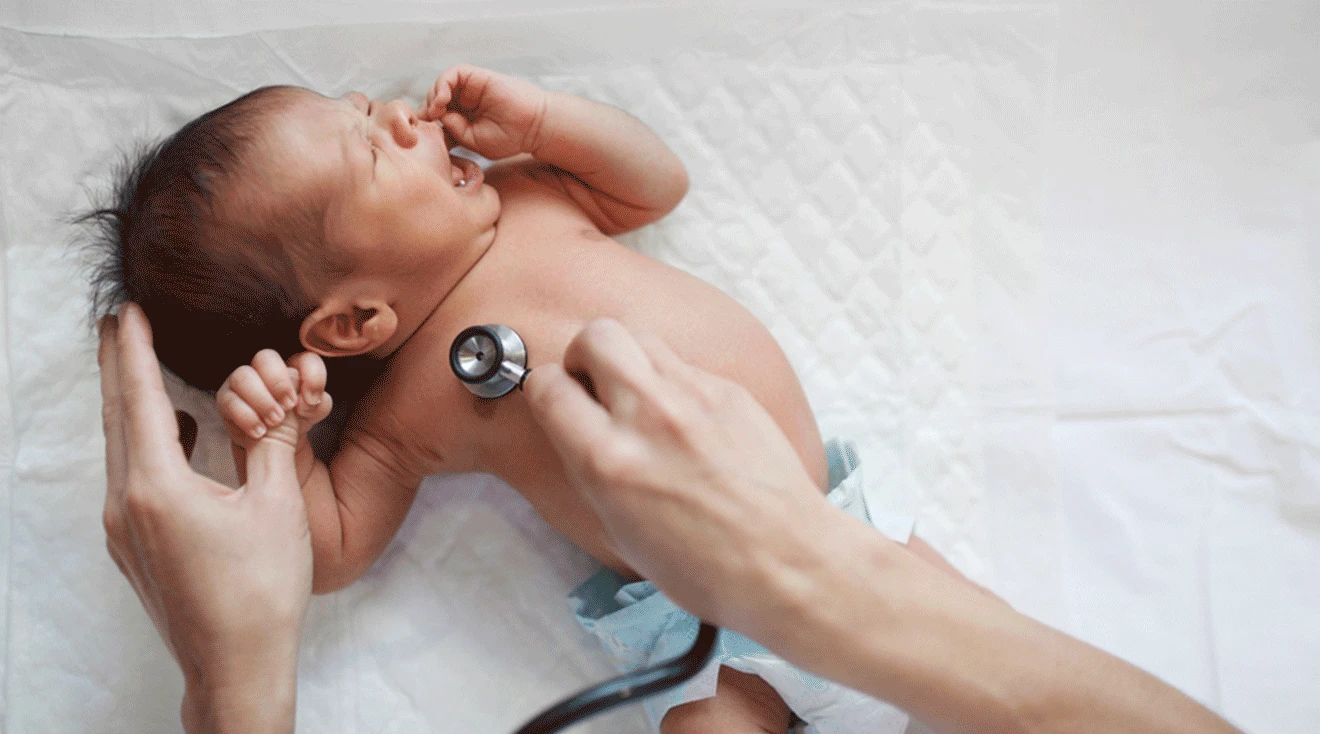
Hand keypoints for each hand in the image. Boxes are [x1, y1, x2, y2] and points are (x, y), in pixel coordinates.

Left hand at [99, 303, 309, 731]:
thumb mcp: (277, 506)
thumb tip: (281, 402)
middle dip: (118, 365)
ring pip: (119, 447)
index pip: (141, 399)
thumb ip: (272, 446)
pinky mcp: (133, 546)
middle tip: (118, 321)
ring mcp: (123, 529)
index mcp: (157, 488)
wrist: (235, 665)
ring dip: (128, 402)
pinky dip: (141, 440)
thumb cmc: (261, 590)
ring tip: (137, 365)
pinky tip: (168, 431)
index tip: (130, 311)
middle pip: (117, 417)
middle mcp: (126, 505)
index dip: (136, 350)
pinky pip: (128, 476)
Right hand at [217, 350, 331, 485]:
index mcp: (294, 369)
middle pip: (265, 356)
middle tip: (289, 407)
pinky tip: (259, 433)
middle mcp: (266, 371)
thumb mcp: (315, 413)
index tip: (312, 402)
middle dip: (278, 382)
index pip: (304, 358)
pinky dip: (245, 416)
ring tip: (275, 422)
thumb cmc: (297, 424)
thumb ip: (317, 402)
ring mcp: (243, 385)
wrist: (272, 449)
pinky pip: (227, 400)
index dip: (310, 376)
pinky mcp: (227, 402)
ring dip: (261, 399)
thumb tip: (306, 399)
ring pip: (242, 375)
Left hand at [420, 64, 549, 159]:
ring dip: (433, 97)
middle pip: (435, 99)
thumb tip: (436, 117)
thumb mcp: (474, 141)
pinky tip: (443, 99)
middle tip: (428, 121)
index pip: (436, 116)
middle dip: (427, 109)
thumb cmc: (510, 138)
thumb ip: (454, 130)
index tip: (422, 134)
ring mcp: (470, 88)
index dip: (426, 122)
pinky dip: (442, 84)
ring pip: (441, 85)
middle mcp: (464, 101)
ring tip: (436, 111)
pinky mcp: (477, 76)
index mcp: (463, 118)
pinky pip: (452, 74)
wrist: (534, 127)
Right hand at [524, 319, 831, 632]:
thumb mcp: (619, 531)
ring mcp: (694, 397)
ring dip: (629, 360)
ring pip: (642, 338)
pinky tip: (687, 420)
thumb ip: (592, 470)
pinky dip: (674, 384)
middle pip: (596, 336)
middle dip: (584, 356)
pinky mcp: (730, 393)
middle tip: (596, 386)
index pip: (548, 386)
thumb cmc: (703, 568)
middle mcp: (647, 416)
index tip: (557, 401)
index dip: (546, 389)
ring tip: (640, 397)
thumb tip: (579, 432)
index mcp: (607, 460)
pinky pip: (686, 365)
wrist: (785, 561)